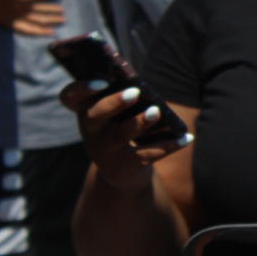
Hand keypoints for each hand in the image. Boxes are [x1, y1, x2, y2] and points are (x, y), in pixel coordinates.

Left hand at [11, 0, 62, 35]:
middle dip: (51, 22)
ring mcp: (24, 6)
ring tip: (62, 11)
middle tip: (62, 21)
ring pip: (42, 10)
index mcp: (7, 20)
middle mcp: (18, 15)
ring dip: (53, 11)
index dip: (39, 31)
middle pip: (38, 21)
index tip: (50, 32)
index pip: (26, 29)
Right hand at [60, 82, 189, 193]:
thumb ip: (124, 97)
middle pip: (95, 115)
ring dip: (140, 122)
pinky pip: (149, 154)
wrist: (122, 173)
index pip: (70, 97)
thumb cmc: (122, 130)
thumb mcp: (118, 115)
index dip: (80, 88)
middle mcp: (91, 132)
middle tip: (133, 93)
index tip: (100, 82)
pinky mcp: (124, 166)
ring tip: (156, 111)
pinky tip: (187, 137)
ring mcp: (105, 151)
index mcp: (85, 112)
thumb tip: (145, 85)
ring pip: (121, 135)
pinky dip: (170, 145)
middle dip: (114, 103)